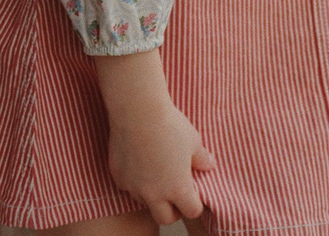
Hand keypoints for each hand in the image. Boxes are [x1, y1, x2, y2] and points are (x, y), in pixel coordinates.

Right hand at [95, 50, 215, 224]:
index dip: (195, 203)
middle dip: (173, 210)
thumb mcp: (193, 140)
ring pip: (145, 202)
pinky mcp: (119, 177)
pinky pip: (129, 186)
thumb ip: (202, 158)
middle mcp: (154, 194)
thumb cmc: (169, 124)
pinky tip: (139, 159)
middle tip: (175, 193)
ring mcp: (134, 187)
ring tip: (156, 170)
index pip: (192, 211)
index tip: (194, 192)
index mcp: (177, 188)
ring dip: (152, 194)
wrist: (138, 110)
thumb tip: (209, 165)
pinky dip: (135, 180)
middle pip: (166, 218)